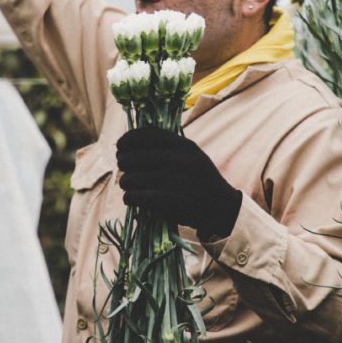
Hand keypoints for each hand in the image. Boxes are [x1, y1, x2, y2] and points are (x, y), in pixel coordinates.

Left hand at [117, 127, 242, 239]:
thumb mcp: (192, 153)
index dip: (127, 140)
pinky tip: (133, 198)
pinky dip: (129, 198)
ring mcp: (172, 181)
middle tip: (125, 169)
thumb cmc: (201, 178)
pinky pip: (133, 196)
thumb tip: (133, 138)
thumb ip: (168, 144)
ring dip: (126, 183)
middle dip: (123, 164)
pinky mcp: (167, 202)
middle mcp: (177, 160)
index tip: (120, 146)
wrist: (221, 207)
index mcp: (182, 145)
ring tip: (130, 185)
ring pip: (128, 179)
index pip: (144, 135)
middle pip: (130, 157)